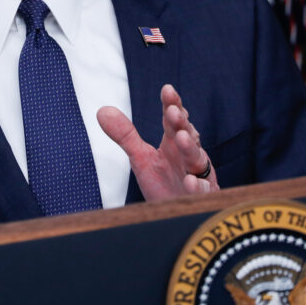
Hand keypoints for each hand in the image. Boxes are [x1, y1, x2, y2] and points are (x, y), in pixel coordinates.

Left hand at [97, 84, 217, 198]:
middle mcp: (188, 155)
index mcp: (174, 143)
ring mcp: (198, 175)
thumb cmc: (164, 183)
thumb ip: (125, 135)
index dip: (171, 104)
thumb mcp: (141, 158)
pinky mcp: (203, 196)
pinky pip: (202, 191)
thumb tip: (102, 110)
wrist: (176, 214)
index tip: (167, 90)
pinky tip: (190, 181)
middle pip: (187, 134)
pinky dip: (197, 186)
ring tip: (181, 137)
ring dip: (190, 147)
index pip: (173, 120)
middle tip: (173, 111)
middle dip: (181, 123)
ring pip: (197, 159)